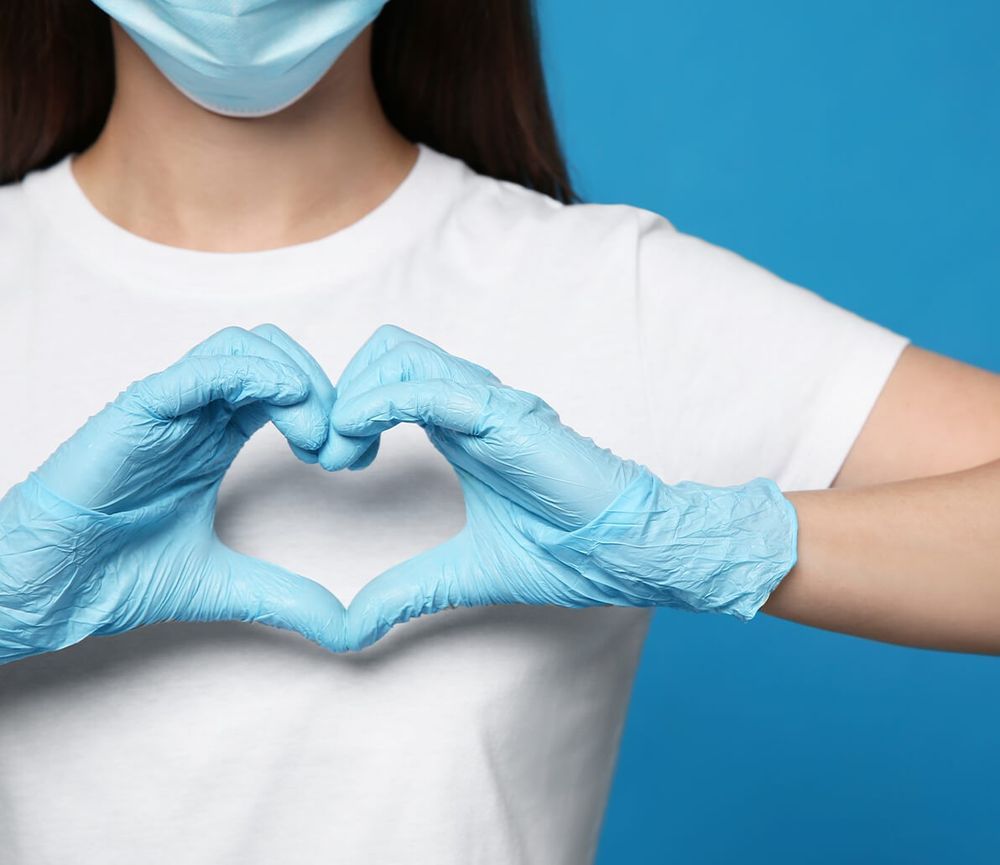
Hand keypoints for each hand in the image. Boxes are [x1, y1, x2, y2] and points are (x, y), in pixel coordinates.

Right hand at [0, 325, 345, 662]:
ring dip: (293, 379)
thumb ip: (285, 597)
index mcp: (217, 437)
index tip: (350, 461)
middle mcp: (197, 415)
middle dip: (322, 392)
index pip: (286, 390)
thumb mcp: (225, 585)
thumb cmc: (117, 573)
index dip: (329, 412)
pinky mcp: (137, 414)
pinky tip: (282, 401)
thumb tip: (344, 626)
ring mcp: (169, 410)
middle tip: (338, 447)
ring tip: (313, 434)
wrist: (51, 591)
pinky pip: (195, 372)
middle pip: (274, 357)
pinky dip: (246, 373)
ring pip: (241, 349)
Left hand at [326, 326, 797, 649]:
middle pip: (387, 349)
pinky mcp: (505, 419)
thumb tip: (347, 627)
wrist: (627, 553)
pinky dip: (379, 404)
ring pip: (399, 354)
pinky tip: (359, 445)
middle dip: (341, 391)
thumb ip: (404, 590)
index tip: (333, 461)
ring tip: (346, 454)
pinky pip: (429, 388)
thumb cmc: (564, 551)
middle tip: (332, 454)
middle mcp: (470, 404)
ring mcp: (488, 406)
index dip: (347, 407)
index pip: (389, 376)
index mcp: (460, 428)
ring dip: (354, 396)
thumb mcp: (461, 573)